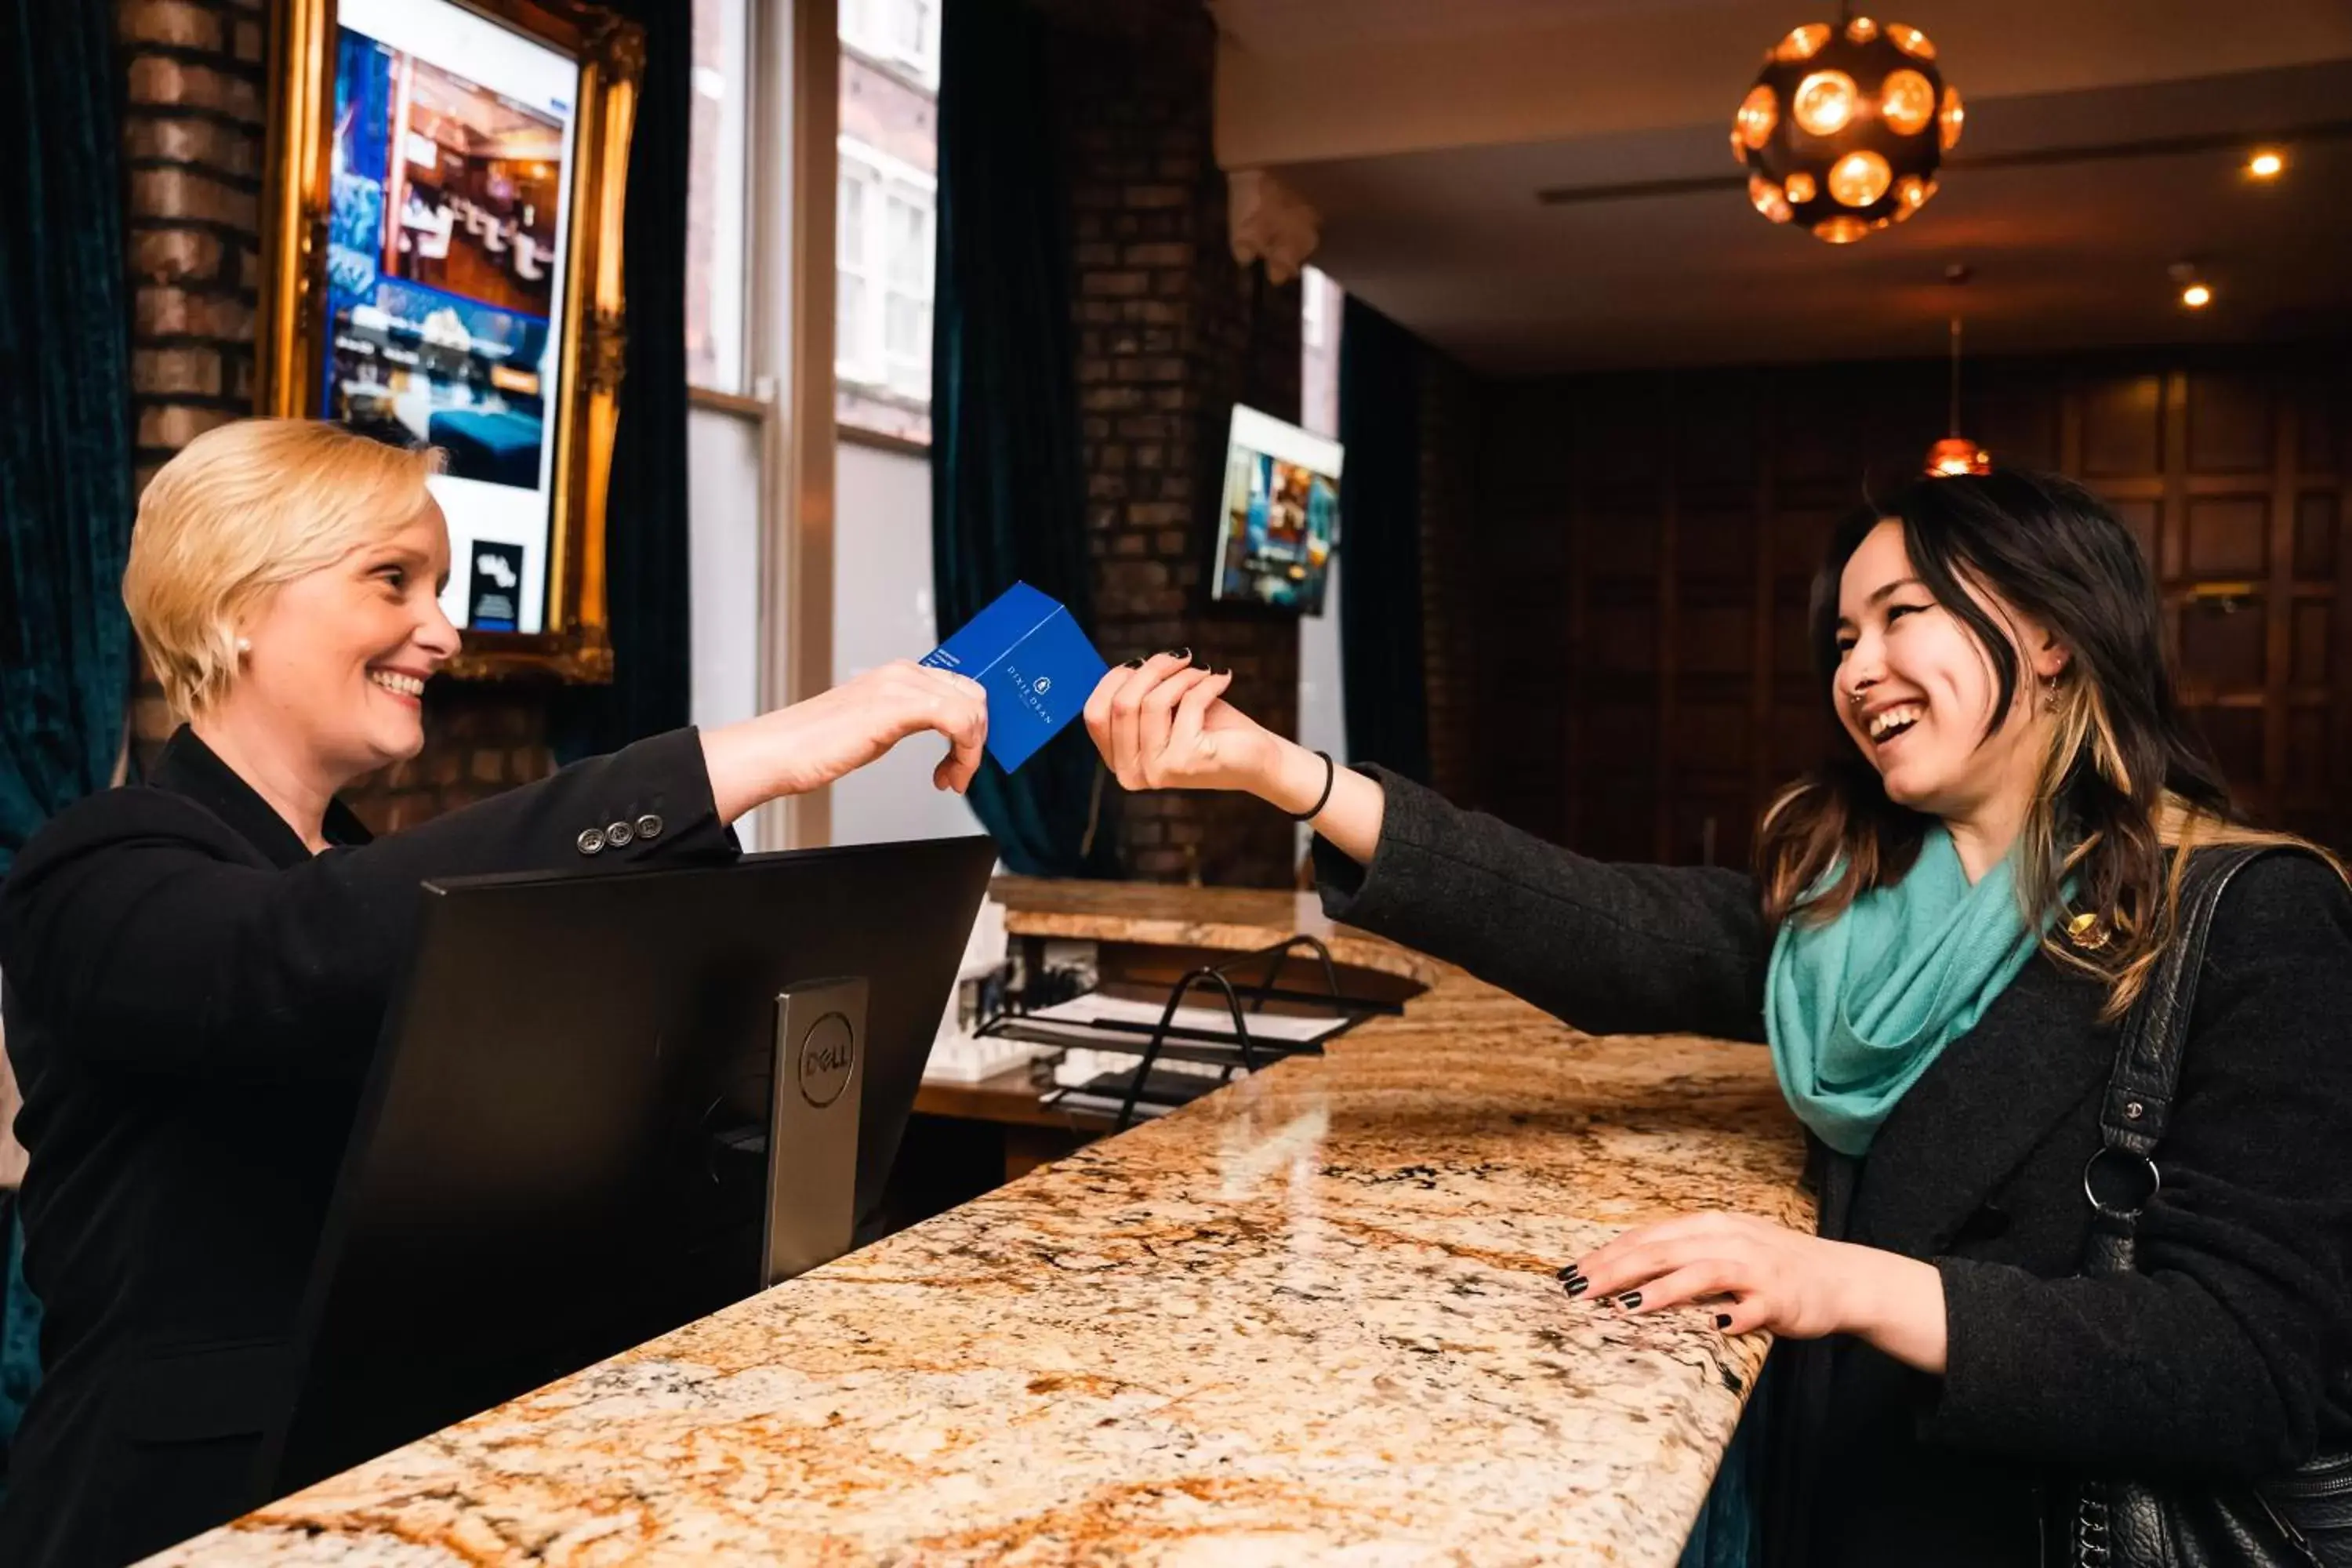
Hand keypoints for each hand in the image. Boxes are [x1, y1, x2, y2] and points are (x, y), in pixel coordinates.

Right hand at [703, 661, 988, 821]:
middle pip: (974, 695)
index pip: (962, 687)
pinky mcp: (896, 706)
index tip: (961, 758)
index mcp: (898, 674)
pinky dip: (964, 754)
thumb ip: (908, 718)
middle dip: (977, 740)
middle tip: (959, 772)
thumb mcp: (876, 726)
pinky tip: (946, 776)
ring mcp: (900, 686)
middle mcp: (903, 673)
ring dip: (971, 752)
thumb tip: (944, 730)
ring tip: (952, 779)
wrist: (779, 752)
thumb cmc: (816, 746)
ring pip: (971, 708)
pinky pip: (958, 720)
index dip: (974, 726)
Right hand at [1085, 652, 1278, 794]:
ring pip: (1152, 701)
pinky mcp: (1186, 762)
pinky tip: (1220, 680)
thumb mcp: (1164, 710)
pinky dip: (1206, 683)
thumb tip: (1129, 667)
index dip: (1114, 679)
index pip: (1094, 714)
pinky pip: (1188, 703)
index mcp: (1119, 762)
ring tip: (1201, 671)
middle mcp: (1132, 773)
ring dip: (1181, 675)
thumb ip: (1138, 695)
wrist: (1254, 758)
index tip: (1140, 662)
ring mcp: (1157, 771)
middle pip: (1122, 704)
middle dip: (1151, 669)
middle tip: (1179, 657)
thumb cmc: (1208, 729)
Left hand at [1560, 1211, 1947, 1371]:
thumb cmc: (1773, 1266)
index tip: (1570, 1272)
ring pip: (1699, 1272)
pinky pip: (1749, 1307)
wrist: (1841, 1277)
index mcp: (1709, 1226)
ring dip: (1661, 1289)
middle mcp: (1728, 1240)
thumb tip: (1625, 1269)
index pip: (1647, 1237)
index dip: (1607, 1254)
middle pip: (1662, 1250)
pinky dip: (1728, 1315)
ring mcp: (1754, 1268)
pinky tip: (1708, 1326)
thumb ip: (1682, 1255)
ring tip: (1625, 1305)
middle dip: (1616, 1269)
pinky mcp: (1778, 1298)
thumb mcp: (1724, 1249)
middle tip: (1578, 1290)